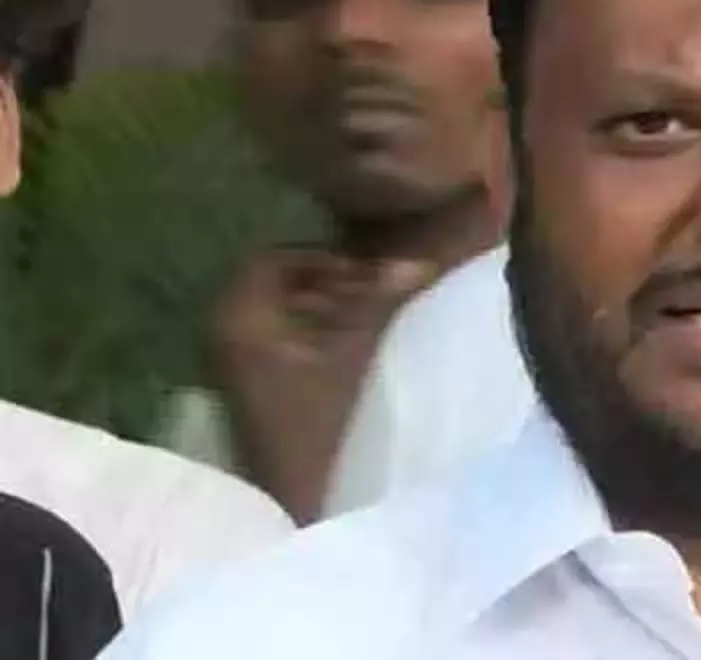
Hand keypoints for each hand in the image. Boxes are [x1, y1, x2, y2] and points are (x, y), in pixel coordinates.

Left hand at [211, 248, 437, 522]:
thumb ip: (379, 304)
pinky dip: (303, 331)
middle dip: (322, 281)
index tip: (365, 272)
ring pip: (271, 313)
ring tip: (362, 317)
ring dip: (316, 306)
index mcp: (239, 319)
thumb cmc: (316, 423)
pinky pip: (269, 339)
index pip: (273, 260)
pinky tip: (341, 348)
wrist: (288, 501)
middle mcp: (222, 334)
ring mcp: (228, 363)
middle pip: (270, 285)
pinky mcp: (242, 387)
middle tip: (369, 291)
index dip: (322, 259)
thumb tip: (418, 262)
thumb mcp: (352, 356)